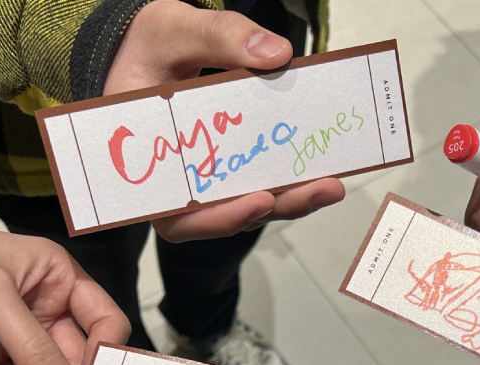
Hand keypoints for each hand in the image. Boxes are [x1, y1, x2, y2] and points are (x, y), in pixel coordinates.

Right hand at [106, 0, 344, 240]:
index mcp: (150, 162)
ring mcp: (206, 175)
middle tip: (320, 190)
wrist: (149, 47)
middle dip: (273, 207)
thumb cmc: (149, 44)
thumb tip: (277, 55)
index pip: (177, 214)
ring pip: (245, 204)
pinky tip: (322, 168)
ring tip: (331, 185)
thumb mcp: (174, 30)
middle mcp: (177, 180)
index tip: (259, 200)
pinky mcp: (230, 163)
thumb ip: (219, 37)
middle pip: (223, 216)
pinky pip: (258, 181)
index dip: (217, 218)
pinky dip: (288, 180)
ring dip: (289, 200)